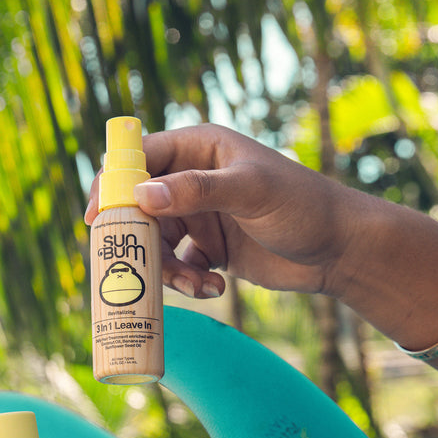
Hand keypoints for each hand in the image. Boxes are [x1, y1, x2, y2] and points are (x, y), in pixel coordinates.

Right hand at [84, 124, 358, 299]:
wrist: (340, 250)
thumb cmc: (303, 206)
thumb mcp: (250, 192)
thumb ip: (196, 191)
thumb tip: (139, 196)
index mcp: (198, 149)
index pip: (139, 160)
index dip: (113, 187)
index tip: (97, 220)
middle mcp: (192, 180)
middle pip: (140, 210)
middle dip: (141, 243)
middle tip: (143, 271)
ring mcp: (200, 216)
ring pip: (157, 245)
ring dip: (168, 271)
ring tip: (198, 284)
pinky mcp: (209, 249)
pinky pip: (178, 267)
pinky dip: (188, 282)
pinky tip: (214, 289)